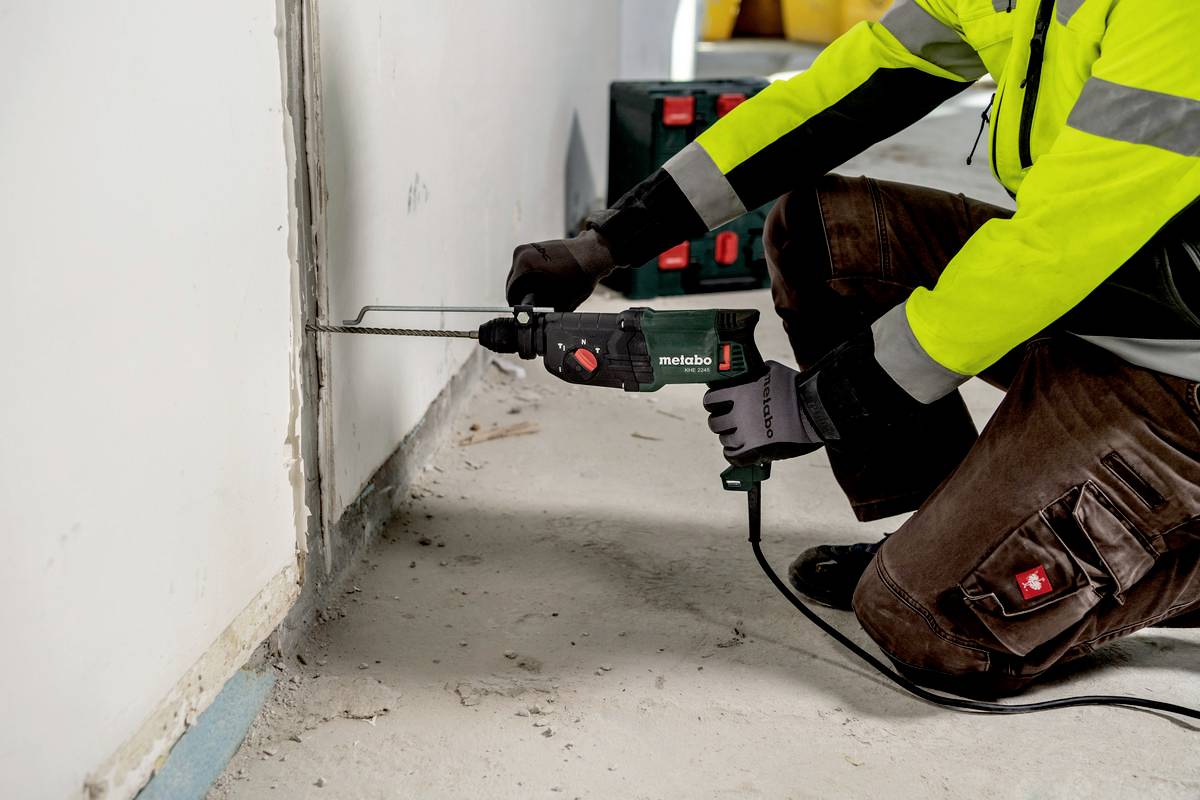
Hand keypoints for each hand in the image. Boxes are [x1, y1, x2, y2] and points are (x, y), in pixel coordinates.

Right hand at [505, 229, 616, 310]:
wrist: (592, 252)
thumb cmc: (580, 274)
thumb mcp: (562, 300)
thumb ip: (544, 310)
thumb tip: (534, 319)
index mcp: (525, 265)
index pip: (511, 292)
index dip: (518, 306)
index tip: (524, 314)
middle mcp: (522, 254)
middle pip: (513, 283)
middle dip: (522, 296)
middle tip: (534, 307)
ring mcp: (527, 248)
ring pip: (519, 275)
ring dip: (526, 286)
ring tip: (541, 295)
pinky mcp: (534, 247)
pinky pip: (526, 267)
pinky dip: (532, 276)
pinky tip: (544, 283)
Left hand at [702, 361, 824, 466]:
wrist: (814, 411)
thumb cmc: (798, 389)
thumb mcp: (772, 371)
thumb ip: (755, 373)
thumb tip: (750, 372)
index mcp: (741, 392)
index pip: (711, 400)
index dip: (713, 403)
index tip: (718, 405)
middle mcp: (739, 413)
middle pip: (715, 423)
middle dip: (721, 422)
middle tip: (729, 422)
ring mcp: (747, 433)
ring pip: (725, 440)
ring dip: (730, 438)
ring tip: (740, 435)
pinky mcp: (756, 450)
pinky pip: (733, 456)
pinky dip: (733, 454)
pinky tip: (738, 450)